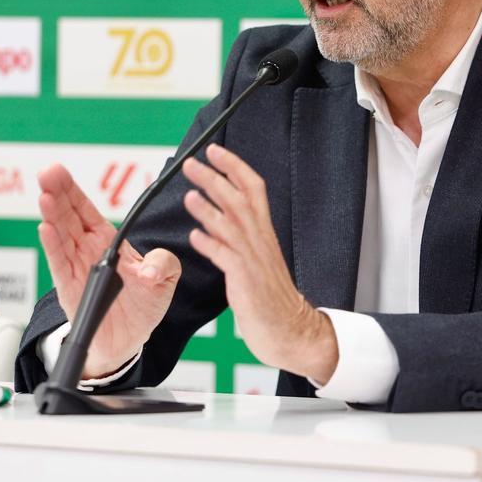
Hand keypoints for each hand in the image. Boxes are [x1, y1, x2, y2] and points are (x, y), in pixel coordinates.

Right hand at [37, 164, 180, 378]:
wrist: (129, 339)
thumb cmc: (142, 303)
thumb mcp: (164, 278)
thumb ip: (164, 264)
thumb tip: (153, 270)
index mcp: (107, 240)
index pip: (85, 209)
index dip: (72, 190)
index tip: (58, 171)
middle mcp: (87, 250)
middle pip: (68, 216)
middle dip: (57, 193)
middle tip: (46, 173)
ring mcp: (76, 268)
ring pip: (61, 236)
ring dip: (52, 216)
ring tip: (45, 196)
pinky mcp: (70, 289)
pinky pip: (60, 265)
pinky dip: (52, 247)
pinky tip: (46, 229)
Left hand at [181, 144, 337, 382]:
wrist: (292, 330)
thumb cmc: (271, 298)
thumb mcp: (254, 261)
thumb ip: (233, 240)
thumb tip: (208, 224)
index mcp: (264, 233)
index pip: (253, 188)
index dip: (234, 167)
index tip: (214, 151)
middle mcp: (260, 241)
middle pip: (239, 200)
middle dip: (215, 178)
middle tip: (191, 163)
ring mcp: (254, 261)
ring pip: (233, 224)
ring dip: (209, 207)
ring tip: (189, 193)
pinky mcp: (247, 282)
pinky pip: (228, 258)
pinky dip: (211, 245)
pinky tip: (195, 236)